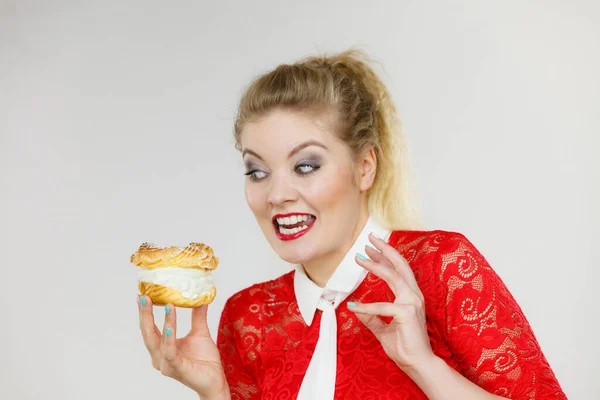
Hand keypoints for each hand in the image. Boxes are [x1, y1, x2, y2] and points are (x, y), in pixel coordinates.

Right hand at [137, 295, 229, 398]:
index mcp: (162, 347)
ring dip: (163, 321)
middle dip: (145, 314)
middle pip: (148, 333)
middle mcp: (160, 356)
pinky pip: (170, 352)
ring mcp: (166, 363)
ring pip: (158, 340)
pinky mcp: (176, 368)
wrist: (215, 379)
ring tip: (166, 304)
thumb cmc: (204, 360)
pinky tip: (170, 326)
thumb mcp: (200, 332)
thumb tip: (200, 297)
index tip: (142, 295)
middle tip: (144, 297)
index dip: (145, 312)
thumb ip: (197, 316)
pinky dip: (169, 338)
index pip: (150, 328)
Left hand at [349, 232, 435, 372]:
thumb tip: (355, 307)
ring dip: (375, 265)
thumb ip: (372, 317)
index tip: (371, 248)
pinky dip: (366, 306)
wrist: (418, 364)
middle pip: (399, 265)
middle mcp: (413, 296)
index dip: (385, 257)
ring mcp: (412, 303)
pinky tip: (353, 306)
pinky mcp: (406, 314)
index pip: (398, 270)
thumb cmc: (405, 346)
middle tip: (370, 238)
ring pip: (393, 276)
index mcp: (410, 296)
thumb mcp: (383, 328)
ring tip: (360, 258)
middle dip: (384, 250)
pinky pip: (382, 306)